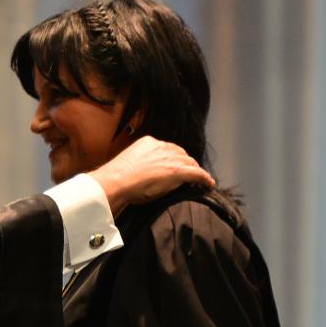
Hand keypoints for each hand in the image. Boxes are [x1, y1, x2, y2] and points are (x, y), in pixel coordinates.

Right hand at [90, 136, 214, 214]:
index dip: (173, 158)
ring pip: (190, 162)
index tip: (172, 165)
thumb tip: (142, 171)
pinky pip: (197, 173)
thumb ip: (139, 161)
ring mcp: (171, 158)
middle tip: (188, 174)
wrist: (116, 182)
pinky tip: (208, 184)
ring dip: (195, 171)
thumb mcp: (129, 162)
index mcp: (148, 142)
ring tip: (200, 180)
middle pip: (181, 154)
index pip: (167, 148)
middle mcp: (161, 146)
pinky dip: (204, 178)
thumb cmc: (117, 178)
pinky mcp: (178, 171)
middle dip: (185, 163)